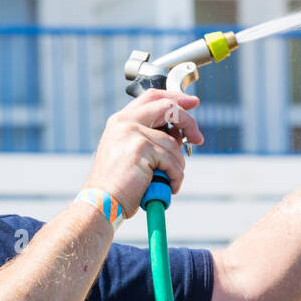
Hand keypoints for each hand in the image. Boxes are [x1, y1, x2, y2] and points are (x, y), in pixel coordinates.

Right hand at [81, 88, 204, 217]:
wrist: (102, 203)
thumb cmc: (119, 184)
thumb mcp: (132, 153)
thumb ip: (150, 137)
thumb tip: (180, 133)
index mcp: (121, 120)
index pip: (152, 97)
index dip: (176, 98)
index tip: (192, 102)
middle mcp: (124, 122)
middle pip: (167, 107)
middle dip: (188, 121)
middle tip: (198, 138)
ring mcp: (131, 132)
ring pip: (173, 144)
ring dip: (178, 166)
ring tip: (168, 181)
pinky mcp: (140, 148)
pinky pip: (172, 160)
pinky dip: (175, 177)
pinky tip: (168, 187)